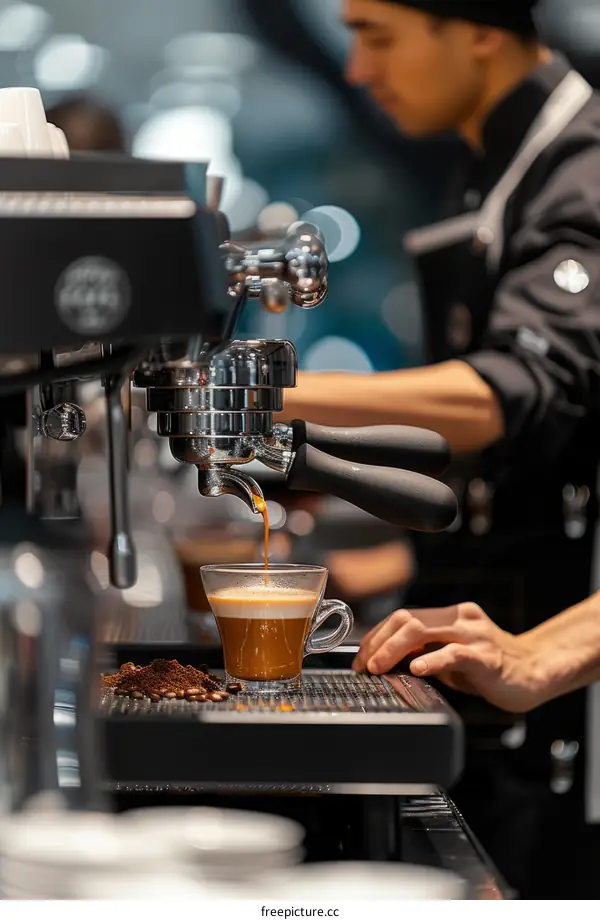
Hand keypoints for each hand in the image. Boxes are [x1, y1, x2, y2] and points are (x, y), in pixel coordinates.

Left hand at [353, 603, 545, 712]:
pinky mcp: (487, 657)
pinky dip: (432, 660)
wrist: (536, 673)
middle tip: (364, 666)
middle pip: (407, 619)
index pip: (403, 616)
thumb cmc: (492, 668)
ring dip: (393, 649)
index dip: (377, 636)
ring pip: (423, 630)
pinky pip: (454, 654)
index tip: (362, 658)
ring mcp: (474, 635)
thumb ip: (426, 653)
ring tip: (378, 667)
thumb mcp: (452, 656)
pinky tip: (417, 669)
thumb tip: (388, 661)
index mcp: (450, 615)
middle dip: (379, 642)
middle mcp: (460, 618)